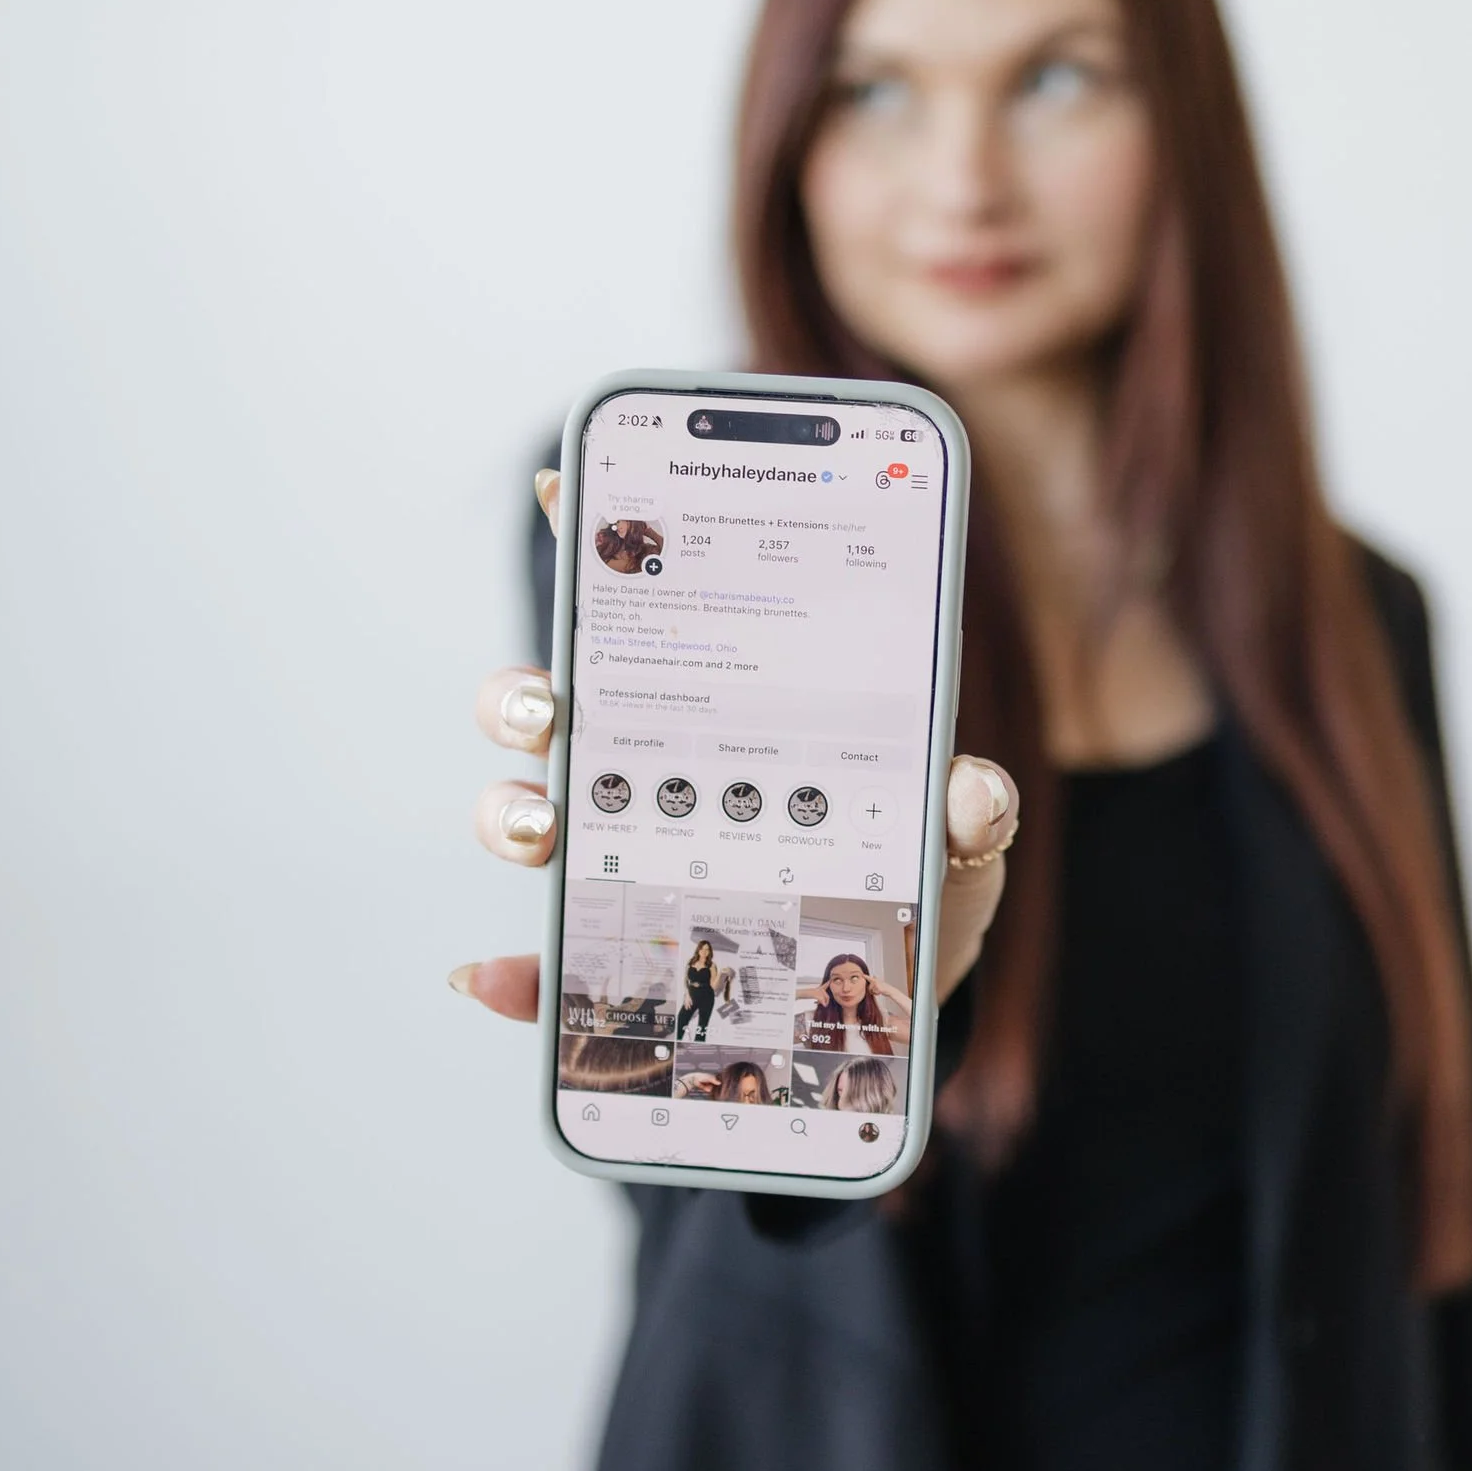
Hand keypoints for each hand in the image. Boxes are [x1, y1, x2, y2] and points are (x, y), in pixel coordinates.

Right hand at [449, 469, 1019, 1022]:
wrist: (905, 986)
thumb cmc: (915, 879)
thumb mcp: (954, 833)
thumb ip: (967, 804)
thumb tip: (975, 789)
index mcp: (725, 709)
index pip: (651, 609)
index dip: (596, 538)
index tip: (561, 485)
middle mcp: (654, 766)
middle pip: (553, 705)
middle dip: (526, 693)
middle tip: (552, 703)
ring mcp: (627, 852)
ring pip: (528, 811)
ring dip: (512, 813)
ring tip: (545, 829)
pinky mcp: (618, 947)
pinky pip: (546, 958)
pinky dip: (513, 972)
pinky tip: (495, 977)